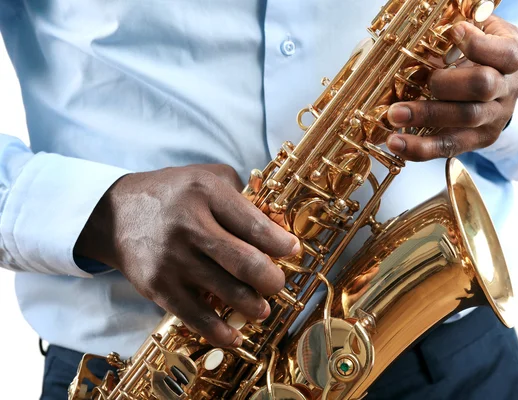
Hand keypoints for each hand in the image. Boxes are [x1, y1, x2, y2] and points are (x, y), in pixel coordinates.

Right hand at [74, 164, 299, 346]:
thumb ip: (241, 195)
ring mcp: (172, 258)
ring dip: (253, 306)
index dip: (281, 243)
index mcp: (206, 193)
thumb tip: (277, 227)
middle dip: (272, 280)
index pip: (254, 224)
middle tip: (277, 283)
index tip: (293, 250)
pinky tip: (235, 336)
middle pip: (245, 263)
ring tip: (261, 308)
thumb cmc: (173, 193)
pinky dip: (220, 332)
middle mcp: (189, 225)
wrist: (115, 213)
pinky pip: (196, 316)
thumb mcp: (206, 177)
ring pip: (226, 292)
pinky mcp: (158, 286)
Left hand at [385, 15, 517, 160]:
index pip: (506, 53)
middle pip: (483, 86)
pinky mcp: (478, 140)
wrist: (501, 91)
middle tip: (420, 81)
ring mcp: (494, 118)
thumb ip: (461, 32)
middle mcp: (508, 89)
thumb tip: (422, 32)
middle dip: (446, 83)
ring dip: (426, 116)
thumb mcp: (482, 35)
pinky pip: (449, 146)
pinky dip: (420, 148)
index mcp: (510, 57)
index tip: (454, 31)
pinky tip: (396, 143)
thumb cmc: (482, 56)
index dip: (479, 44)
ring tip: (394, 115)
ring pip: (464, 119)